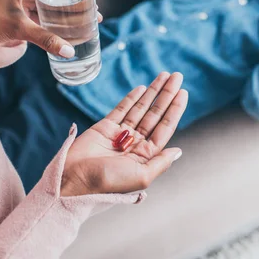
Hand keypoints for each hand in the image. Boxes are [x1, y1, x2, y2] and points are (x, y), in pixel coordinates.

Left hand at [0, 0, 102, 57]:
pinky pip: (41, 19)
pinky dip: (53, 26)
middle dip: (74, 8)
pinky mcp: (19, 15)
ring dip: (65, 18)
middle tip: (94, 18)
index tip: (92, 5)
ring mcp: (22, 2)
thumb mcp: (19, 29)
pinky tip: (67, 33)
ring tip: (86, 26)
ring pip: (50, 9)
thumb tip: (69, 51)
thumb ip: (45, 39)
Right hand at [61, 72, 187, 195]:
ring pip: (140, 108)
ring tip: (164, 75)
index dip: (175, 109)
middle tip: (177, 76)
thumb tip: (178, 151)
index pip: (165, 127)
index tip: (183, 92)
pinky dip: (131, 98)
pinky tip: (142, 87)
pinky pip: (121, 109)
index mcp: (146, 156)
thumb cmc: (108, 182)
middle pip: (155, 114)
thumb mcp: (141, 176)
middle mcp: (135, 143)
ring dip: (152, 92)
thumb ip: (161, 162)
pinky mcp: (104, 127)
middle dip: (166, 95)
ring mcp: (120, 134)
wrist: (75, 180)